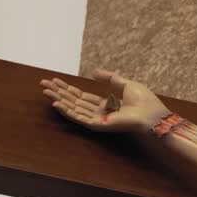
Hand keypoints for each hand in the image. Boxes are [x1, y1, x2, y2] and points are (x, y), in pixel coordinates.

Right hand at [39, 68, 170, 134]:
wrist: (153, 114)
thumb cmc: (144, 101)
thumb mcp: (125, 84)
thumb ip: (109, 78)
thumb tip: (93, 71)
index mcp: (106, 104)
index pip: (81, 96)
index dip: (68, 88)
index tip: (54, 80)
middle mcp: (99, 113)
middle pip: (74, 102)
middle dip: (58, 92)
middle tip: (43, 83)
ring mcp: (98, 120)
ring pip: (73, 109)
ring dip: (58, 100)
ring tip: (45, 91)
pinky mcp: (98, 125)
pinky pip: (78, 118)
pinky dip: (66, 111)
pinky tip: (56, 103)